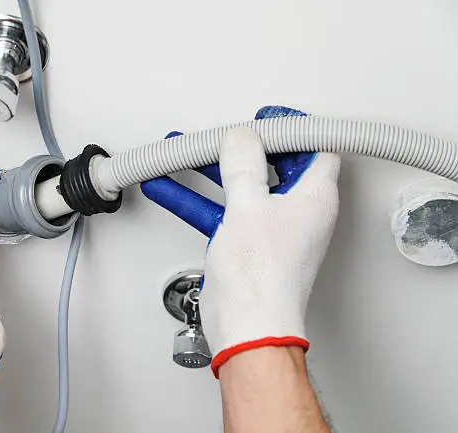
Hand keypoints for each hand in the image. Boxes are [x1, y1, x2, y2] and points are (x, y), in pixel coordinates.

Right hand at [142, 106, 339, 376]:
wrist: (247, 327)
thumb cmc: (262, 278)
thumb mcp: (249, 206)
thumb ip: (244, 164)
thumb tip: (242, 137)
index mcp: (314, 198)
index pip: (316, 149)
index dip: (294, 130)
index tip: (266, 120)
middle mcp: (298, 212)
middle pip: (274, 164)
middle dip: (243, 146)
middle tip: (223, 133)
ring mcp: (271, 229)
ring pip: (241, 187)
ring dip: (211, 169)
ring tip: (186, 149)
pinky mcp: (247, 244)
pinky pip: (222, 211)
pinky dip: (196, 198)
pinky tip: (168, 185)